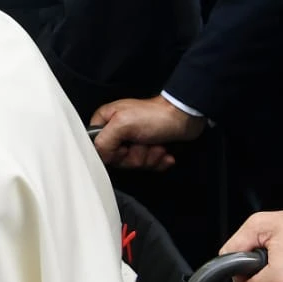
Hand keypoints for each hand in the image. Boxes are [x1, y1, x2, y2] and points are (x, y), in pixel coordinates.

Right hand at [88, 95, 203, 169]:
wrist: (184, 117)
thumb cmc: (156, 115)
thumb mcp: (122, 124)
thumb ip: (103, 141)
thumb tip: (99, 155)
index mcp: (106, 122)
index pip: (98, 148)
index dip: (112, 152)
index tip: (124, 147)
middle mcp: (118, 132)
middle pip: (118, 160)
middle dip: (136, 155)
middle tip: (143, 142)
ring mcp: (134, 141)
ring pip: (135, 164)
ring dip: (150, 157)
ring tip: (156, 143)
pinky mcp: (149, 149)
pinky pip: (149, 166)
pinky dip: (160, 160)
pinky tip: (164, 149)